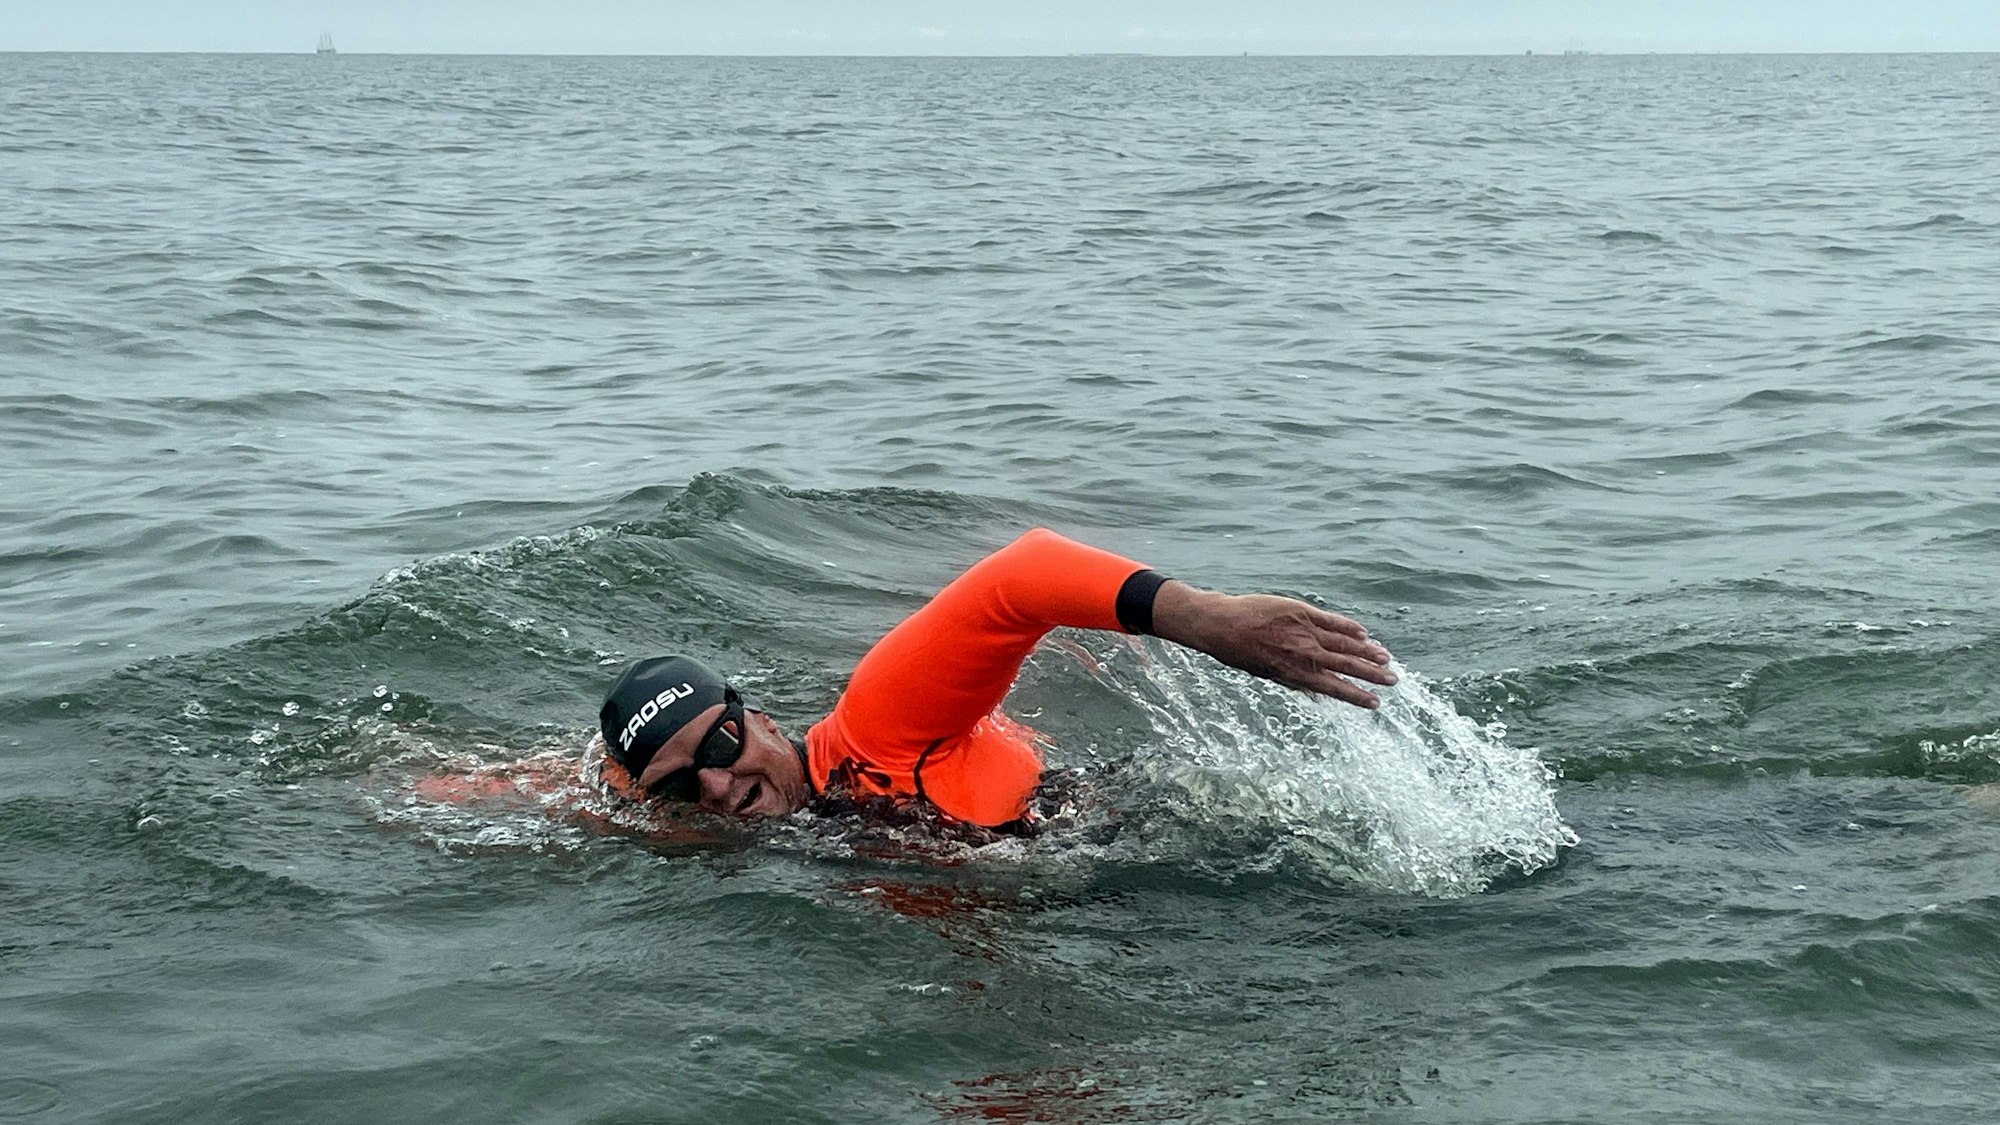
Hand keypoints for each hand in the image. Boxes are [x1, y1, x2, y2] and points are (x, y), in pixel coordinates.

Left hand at [1151, 582, 1396, 707]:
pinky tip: (1364, 633)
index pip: (1335, 689)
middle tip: (1393, 680)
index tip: (1376, 702)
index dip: (1357, 696)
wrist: (1222, 624)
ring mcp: (1305, 631)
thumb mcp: (1267, 675)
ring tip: (1386, 658)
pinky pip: (1332, 621)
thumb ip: (1296, 683)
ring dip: (1367, 652)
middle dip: (1372, 675)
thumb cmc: (1241, 653)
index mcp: (1296, 674)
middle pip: (1346, 666)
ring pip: (1344, 644)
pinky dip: (1349, 627)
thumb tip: (1319, 696)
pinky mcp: (1302, 611)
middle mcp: (1304, 654)